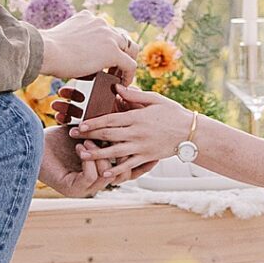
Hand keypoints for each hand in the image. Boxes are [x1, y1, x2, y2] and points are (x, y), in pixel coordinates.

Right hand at [37, 15, 137, 84]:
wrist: (45, 52)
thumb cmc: (46, 51)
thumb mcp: (61, 40)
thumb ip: (73, 42)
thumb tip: (74, 55)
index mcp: (88, 18)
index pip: (106, 30)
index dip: (108, 45)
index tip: (103, 59)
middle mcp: (101, 23)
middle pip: (121, 37)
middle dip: (121, 52)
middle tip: (115, 69)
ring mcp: (108, 36)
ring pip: (130, 49)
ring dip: (127, 62)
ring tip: (120, 77)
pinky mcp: (112, 52)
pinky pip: (130, 64)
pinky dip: (129, 75)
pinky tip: (122, 85)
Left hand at [37, 122, 127, 198]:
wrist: (34, 143)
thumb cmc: (59, 138)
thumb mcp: (90, 135)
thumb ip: (107, 136)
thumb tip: (128, 124)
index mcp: (100, 172)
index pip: (126, 171)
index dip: (134, 160)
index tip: (137, 143)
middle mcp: (93, 184)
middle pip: (121, 176)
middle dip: (119, 156)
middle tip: (116, 139)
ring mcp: (82, 189)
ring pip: (106, 176)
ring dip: (100, 155)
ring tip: (90, 140)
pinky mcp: (71, 189)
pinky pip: (90, 177)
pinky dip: (88, 160)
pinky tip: (80, 147)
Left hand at [78, 88, 192, 183]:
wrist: (191, 132)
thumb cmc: (173, 113)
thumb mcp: (156, 100)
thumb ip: (136, 95)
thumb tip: (118, 88)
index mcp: (137, 117)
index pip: (111, 119)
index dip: (93, 122)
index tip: (79, 123)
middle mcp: (137, 132)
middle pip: (108, 135)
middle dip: (88, 135)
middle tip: (72, 135)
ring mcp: (141, 146)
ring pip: (114, 152)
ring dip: (97, 154)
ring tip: (82, 155)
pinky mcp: (147, 157)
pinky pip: (129, 166)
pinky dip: (117, 171)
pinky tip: (105, 174)